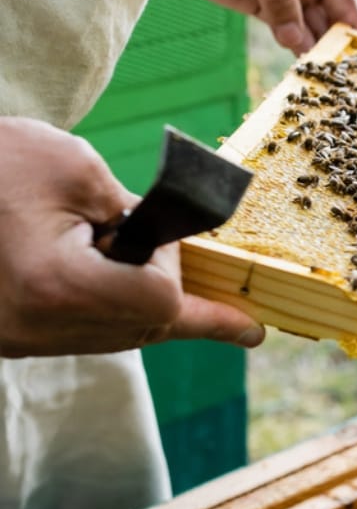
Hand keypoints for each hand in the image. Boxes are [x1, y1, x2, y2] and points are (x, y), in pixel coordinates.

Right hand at [0, 118, 265, 356]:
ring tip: (145, 263)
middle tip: (186, 272)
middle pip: (142, 328)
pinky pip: (80, 333)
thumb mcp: (80, 169)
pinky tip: (130, 284)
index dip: (170, 266)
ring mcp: (17, 339)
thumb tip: (164, 245)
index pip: (159, 302)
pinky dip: (109, 308)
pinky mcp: (8, 336)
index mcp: (54, 285)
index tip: (151, 231)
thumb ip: (137, 213)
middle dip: (164, 289)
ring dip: (140, 302)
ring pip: (115, 337)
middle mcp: (33, 327)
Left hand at [157, 0, 356, 53]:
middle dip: (353, 35)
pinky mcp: (269, 8)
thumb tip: (298, 43)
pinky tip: (302, 65)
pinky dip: (299, 50)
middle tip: (355, 66)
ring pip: (321, 25)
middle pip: (348, 8)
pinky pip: (294, 34)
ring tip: (328, 71)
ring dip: (325, 47)